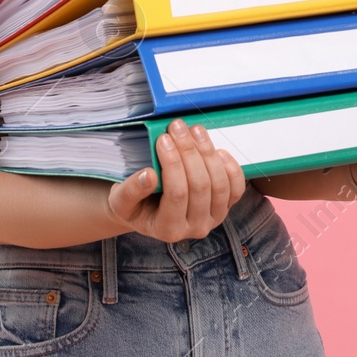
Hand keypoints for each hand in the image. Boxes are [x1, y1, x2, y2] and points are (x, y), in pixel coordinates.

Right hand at [106, 117, 245, 241]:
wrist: (149, 210)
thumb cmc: (133, 204)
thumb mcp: (120, 200)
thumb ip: (132, 190)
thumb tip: (149, 175)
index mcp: (168, 229)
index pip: (176, 193)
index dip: (172, 163)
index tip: (163, 138)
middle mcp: (195, 228)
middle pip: (200, 186)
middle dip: (189, 151)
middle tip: (177, 127)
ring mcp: (214, 218)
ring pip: (220, 184)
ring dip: (208, 153)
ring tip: (194, 130)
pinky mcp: (226, 206)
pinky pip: (236, 188)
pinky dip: (230, 167)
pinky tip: (217, 149)